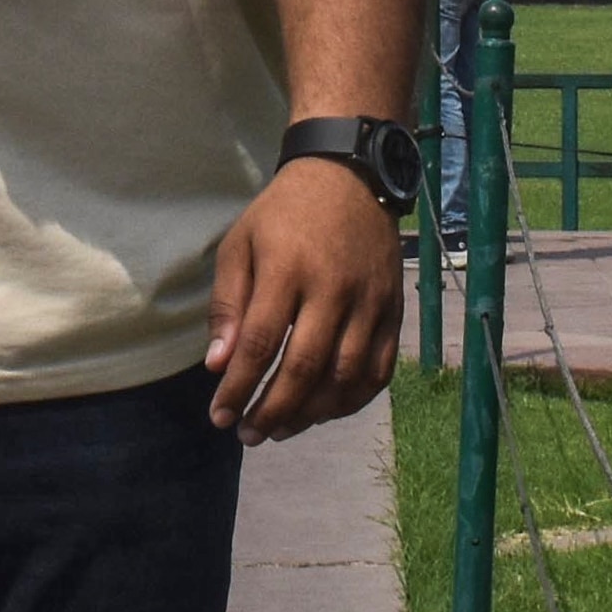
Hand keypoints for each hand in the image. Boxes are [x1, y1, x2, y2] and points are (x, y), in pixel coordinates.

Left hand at [203, 160, 402, 440]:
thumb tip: (217, 365)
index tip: (219, 416)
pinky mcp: (394, 311)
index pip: (260, 343)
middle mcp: (333, 289)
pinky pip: (378, 371)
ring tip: (281, 429)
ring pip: (344, 377)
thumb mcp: (241, 243)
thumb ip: (228, 303)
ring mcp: (369, 302)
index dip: (238, 387)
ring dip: (310, 414)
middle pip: (304, 368)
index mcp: (288, 269)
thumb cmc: (283, 213)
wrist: (349, 177)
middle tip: (249, 434)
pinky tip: (325, 411)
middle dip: (272, 410)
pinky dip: (352, 400)